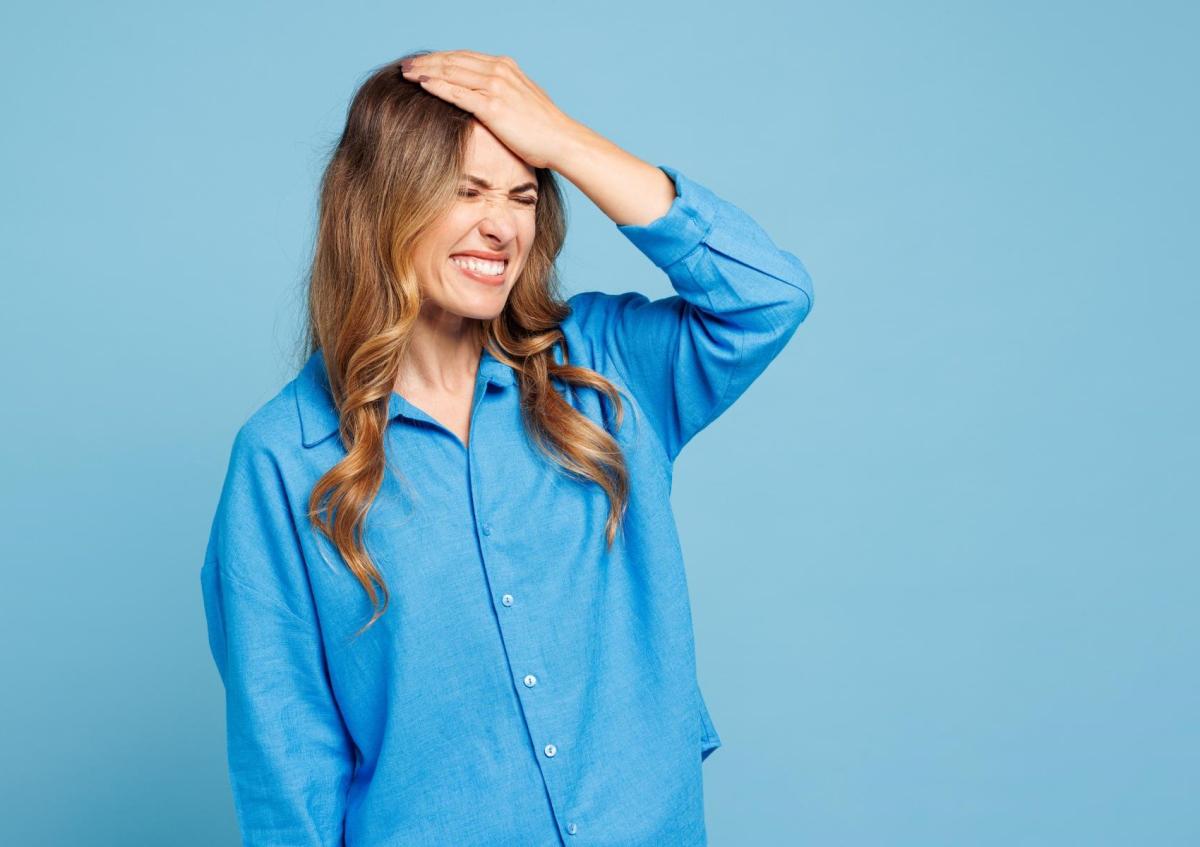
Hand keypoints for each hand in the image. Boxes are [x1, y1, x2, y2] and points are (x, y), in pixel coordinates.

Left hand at [400, 50, 584, 169]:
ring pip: (451, 72)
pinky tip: (421, 85)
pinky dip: (437, 86)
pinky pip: (457, 93)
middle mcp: (499, 70)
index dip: (440, 58)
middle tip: (406, 65)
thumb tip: (488, 99)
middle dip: (427, 62)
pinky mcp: (493, 106)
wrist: (562, 141)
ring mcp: (496, 86)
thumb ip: (503, 93)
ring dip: (426, 71)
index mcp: (505, 67)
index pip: (464, 57)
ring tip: (406, 73)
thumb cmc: (544, 129)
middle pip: (453, 60)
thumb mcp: (522, 101)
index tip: (422, 63)